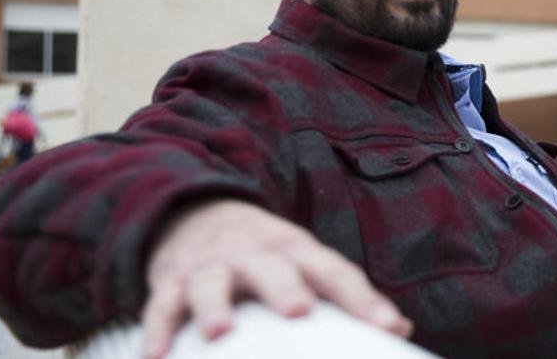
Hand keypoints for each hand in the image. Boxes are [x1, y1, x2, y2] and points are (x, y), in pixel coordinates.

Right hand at [142, 200, 411, 357]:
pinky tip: (155, 356)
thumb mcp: (308, 264)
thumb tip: (401, 330)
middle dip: (285, 287)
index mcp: (297, 250)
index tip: (387, 327)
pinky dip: (157, 329)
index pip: (335, 271)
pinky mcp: (171, 280)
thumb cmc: (268, 256)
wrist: (195, 211)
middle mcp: (255, 254)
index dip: (362, 298)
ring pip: (211, 281)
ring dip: (214, 304)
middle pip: (272, 266)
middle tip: (298, 312)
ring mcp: (211, 266)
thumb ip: (350, 297)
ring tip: (219, 331)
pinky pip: (162, 304)